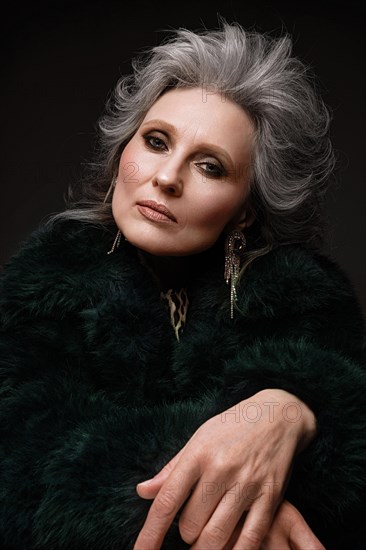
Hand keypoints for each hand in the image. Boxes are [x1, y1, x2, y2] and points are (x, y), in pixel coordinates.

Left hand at [133, 389, 315, 548]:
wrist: (277, 415)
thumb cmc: (232, 427)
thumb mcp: (198, 439)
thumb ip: (171, 469)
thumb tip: (142, 492)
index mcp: (198, 454)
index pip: (167, 502)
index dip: (150, 534)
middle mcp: (221, 469)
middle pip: (190, 524)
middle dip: (186, 533)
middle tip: (192, 524)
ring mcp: (247, 484)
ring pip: (216, 537)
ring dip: (205, 548)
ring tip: (205, 541)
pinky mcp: (270, 497)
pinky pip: (249, 538)